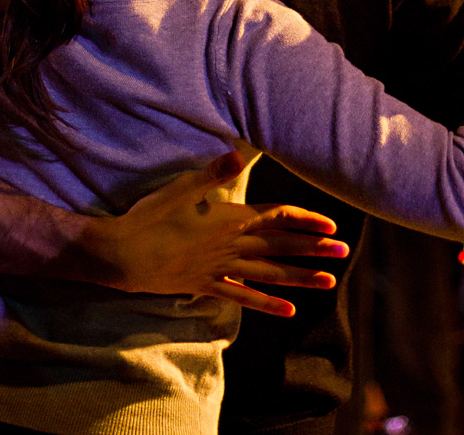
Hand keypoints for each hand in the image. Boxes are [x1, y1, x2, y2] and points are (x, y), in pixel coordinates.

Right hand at [82, 151, 348, 316]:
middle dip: (313, 249)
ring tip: (328, 284)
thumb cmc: (149, 217)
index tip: (331, 226)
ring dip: (299, 278)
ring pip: (268, 274)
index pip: (277, 218)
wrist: (119, 256)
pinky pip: (243, 297)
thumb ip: (214, 173)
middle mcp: (230, 247)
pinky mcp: (205, 286)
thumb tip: (241, 152)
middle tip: (344, 253)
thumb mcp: (181, 188)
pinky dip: (267, 303)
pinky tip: (288, 312)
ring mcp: (219, 270)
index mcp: (229, 220)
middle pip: (280, 247)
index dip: (305, 221)